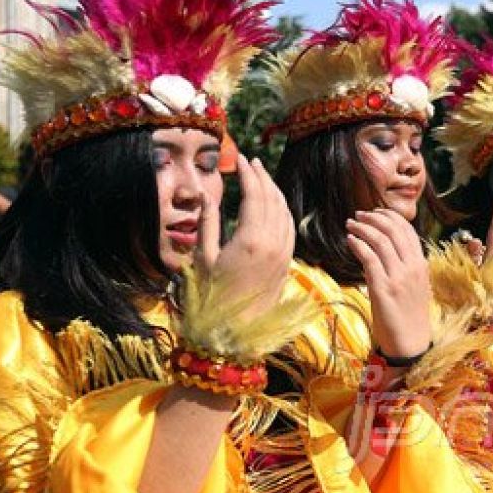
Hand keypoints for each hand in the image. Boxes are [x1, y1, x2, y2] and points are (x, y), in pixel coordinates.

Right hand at [195, 155, 293, 320]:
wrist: (235, 333)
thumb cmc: (211, 298)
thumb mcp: (202, 259)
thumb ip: (207, 224)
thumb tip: (207, 196)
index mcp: (251, 239)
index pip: (255, 195)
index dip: (248, 174)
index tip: (240, 158)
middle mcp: (273, 244)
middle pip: (273, 199)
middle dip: (263, 177)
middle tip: (252, 162)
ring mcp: (283, 254)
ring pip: (285, 213)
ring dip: (275, 192)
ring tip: (262, 177)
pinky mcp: (287, 264)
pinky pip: (289, 229)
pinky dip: (283, 211)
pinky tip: (275, 206)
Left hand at [346, 208, 430, 358]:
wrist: (410, 341)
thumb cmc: (409, 314)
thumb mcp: (414, 285)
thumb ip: (404, 265)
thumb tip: (383, 247)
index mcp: (421, 264)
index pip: (407, 230)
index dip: (390, 216)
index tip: (376, 212)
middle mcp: (412, 267)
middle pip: (393, 230)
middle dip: (374, 217)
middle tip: (359, 215)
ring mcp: (399, 277)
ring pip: (380, 240)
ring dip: (363, 228)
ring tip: (351, 224)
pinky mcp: (383, 288)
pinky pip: (369, 258)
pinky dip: (358, 244)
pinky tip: (350, 240)